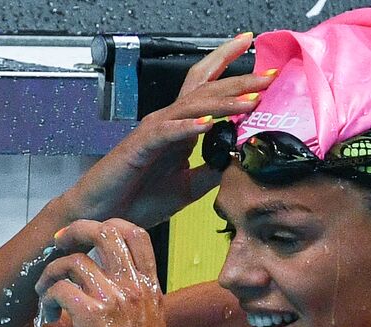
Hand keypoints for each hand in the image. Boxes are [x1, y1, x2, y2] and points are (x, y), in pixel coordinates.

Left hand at [35, 219, 169, 326]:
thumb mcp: (150, 322)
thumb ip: (135, 296)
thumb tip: (112, 278)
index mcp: (149, 286)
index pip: (135, 234)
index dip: (106, 226)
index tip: (84, 240)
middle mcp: (133, 286)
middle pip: (103, 232)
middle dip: (74, 231)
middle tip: (57, 246)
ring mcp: (113, 299)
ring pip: (72, 261)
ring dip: (50, 274)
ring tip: (46, 295)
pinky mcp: (90, 316)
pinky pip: (60, 288)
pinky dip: (47, 298)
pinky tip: (50, 315)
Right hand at [61, 32, 274, 228]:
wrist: (102, 215)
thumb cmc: (137, 199)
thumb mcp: (188, 187)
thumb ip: (213, 170)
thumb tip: (241, 159)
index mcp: (180, 128)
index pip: (209, 90)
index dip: (233, 72)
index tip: (264, 67)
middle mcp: (167, 122)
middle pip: (206, 89)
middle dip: (239, 79)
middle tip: (269, 74)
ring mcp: (153, 132)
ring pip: (192, 106)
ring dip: (224, 102)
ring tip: (252, 100)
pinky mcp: (139, 147)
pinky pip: (167, 132)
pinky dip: (188, 127)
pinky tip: (208, 125)